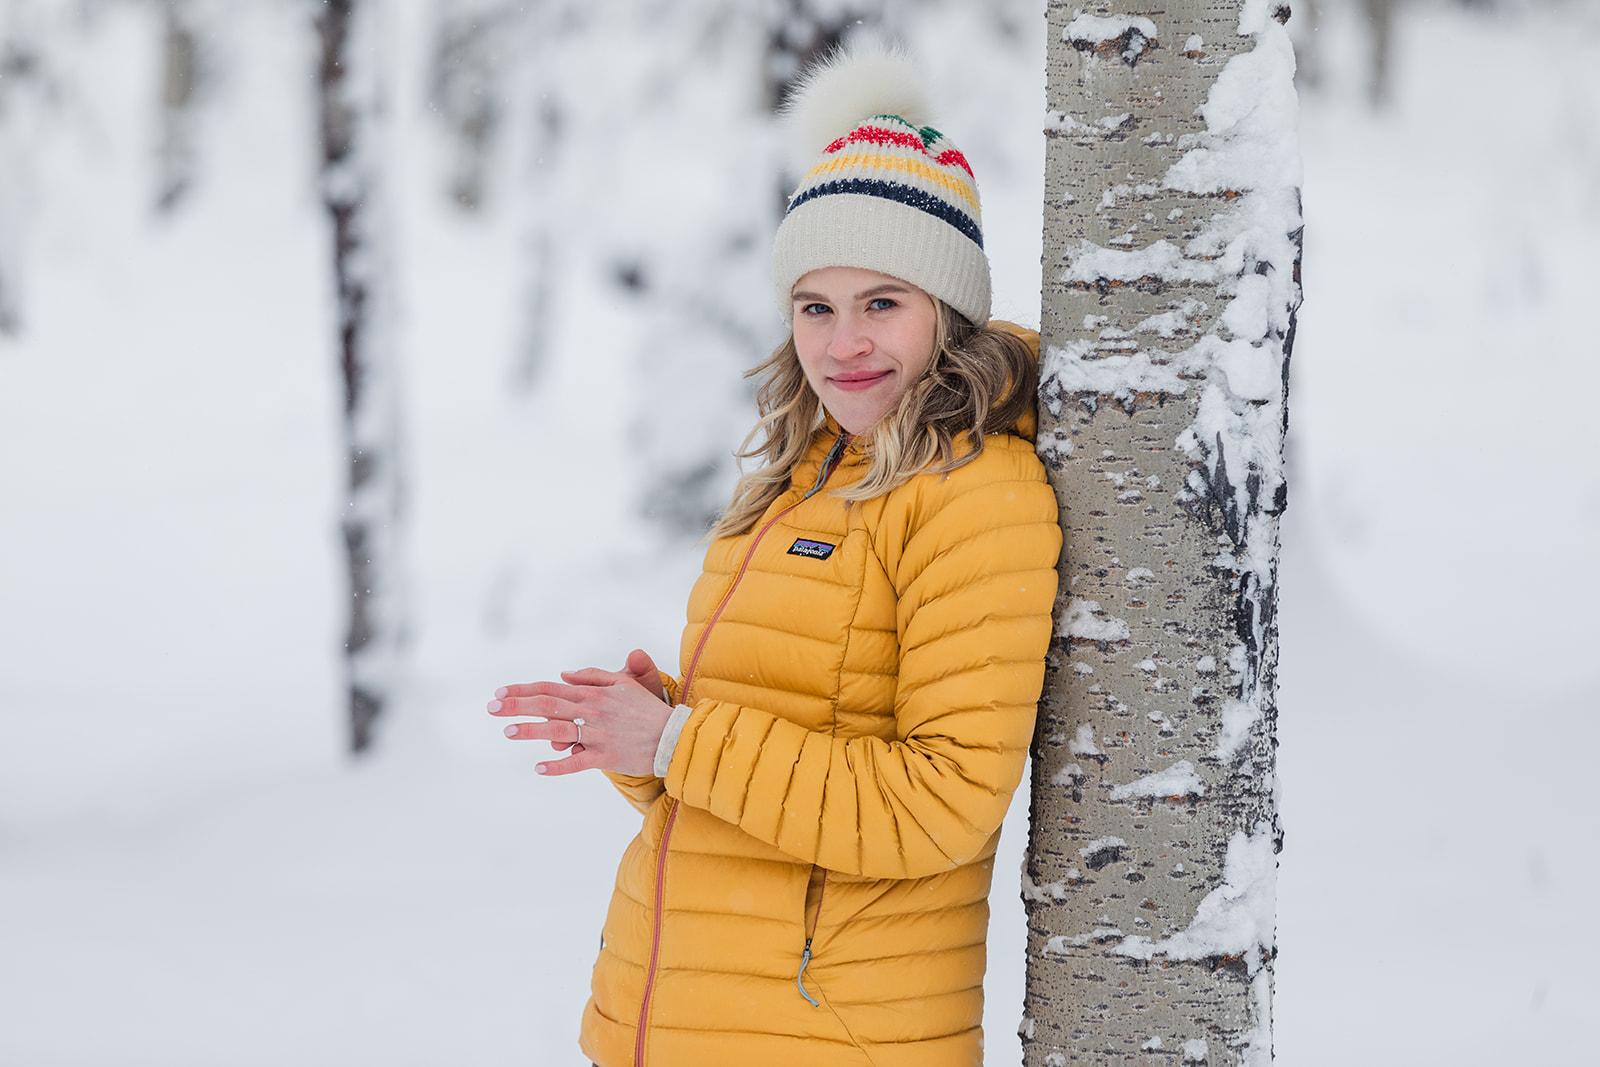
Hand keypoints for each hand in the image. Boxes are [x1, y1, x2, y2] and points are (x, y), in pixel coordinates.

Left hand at [488, 649, 670, 776]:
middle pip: (548, 705)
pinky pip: (578, 762)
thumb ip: (593, 676)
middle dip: (517, 705)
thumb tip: (564, 675)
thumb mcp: (623, 684)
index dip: (524, 690)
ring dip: (531, 730)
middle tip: (491, 708)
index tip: (500, 693)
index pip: (551, 689)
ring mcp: (598, 734)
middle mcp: (593, 711)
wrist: (672, 736)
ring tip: (508, 731)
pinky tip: (539, 767)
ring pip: (559, 730)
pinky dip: (558, 765)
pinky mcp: (606, 756)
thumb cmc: (646, 710)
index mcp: (593, 694)